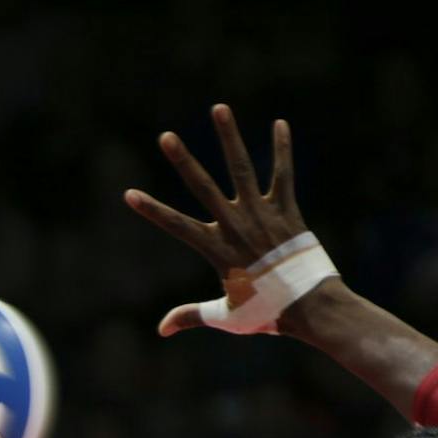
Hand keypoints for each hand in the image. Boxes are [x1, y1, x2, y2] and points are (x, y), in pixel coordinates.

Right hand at [125, 104, 315, 335]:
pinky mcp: (287, 211)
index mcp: (217, 249)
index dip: (151, 210)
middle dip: (183, 161)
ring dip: (229, 138)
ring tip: (219, 108)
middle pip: (204, 187)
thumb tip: (162, 329)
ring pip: (242, 169)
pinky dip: (282, 149)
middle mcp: (236, 225)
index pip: (175, 225)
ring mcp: (262, 214)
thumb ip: (192, 316)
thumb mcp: (224, 317)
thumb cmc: (265, 313)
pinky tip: (279, 124)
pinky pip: (283, 174)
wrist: (308, 305)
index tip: (129, 194)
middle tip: (165, 137)